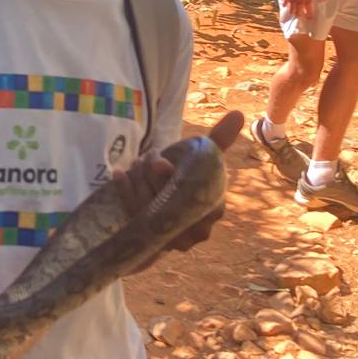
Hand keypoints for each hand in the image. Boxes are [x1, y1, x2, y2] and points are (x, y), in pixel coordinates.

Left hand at [110, 110, 243, 263]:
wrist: (169, 207)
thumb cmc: (189, 178)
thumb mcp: (203, 157)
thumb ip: (220, 139)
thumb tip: (238, 113)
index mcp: (214, 207)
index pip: (190, 191)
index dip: (169, 175)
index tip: (157, 161)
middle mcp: (198, 230)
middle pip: (168, 201)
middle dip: (149, 176)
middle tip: (143, 161)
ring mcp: (176, 241)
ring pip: (150, 210)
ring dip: (137, 183)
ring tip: (132, 167)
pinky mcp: (156, 244)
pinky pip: (137, 219)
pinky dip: (126, 195)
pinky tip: (119, 175)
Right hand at [282, 0, 327, 19]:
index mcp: (306, 1)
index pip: (308, 11)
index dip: (309, 16)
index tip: (309, 19)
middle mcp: (299, 3)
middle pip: (298, 13)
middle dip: (299, 15)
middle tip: (300, 16)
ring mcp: (293, 0)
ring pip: (291, 10)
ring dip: (292, 12)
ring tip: (293, 13)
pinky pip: (285, 2)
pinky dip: (284, 4)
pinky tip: (284, 6)